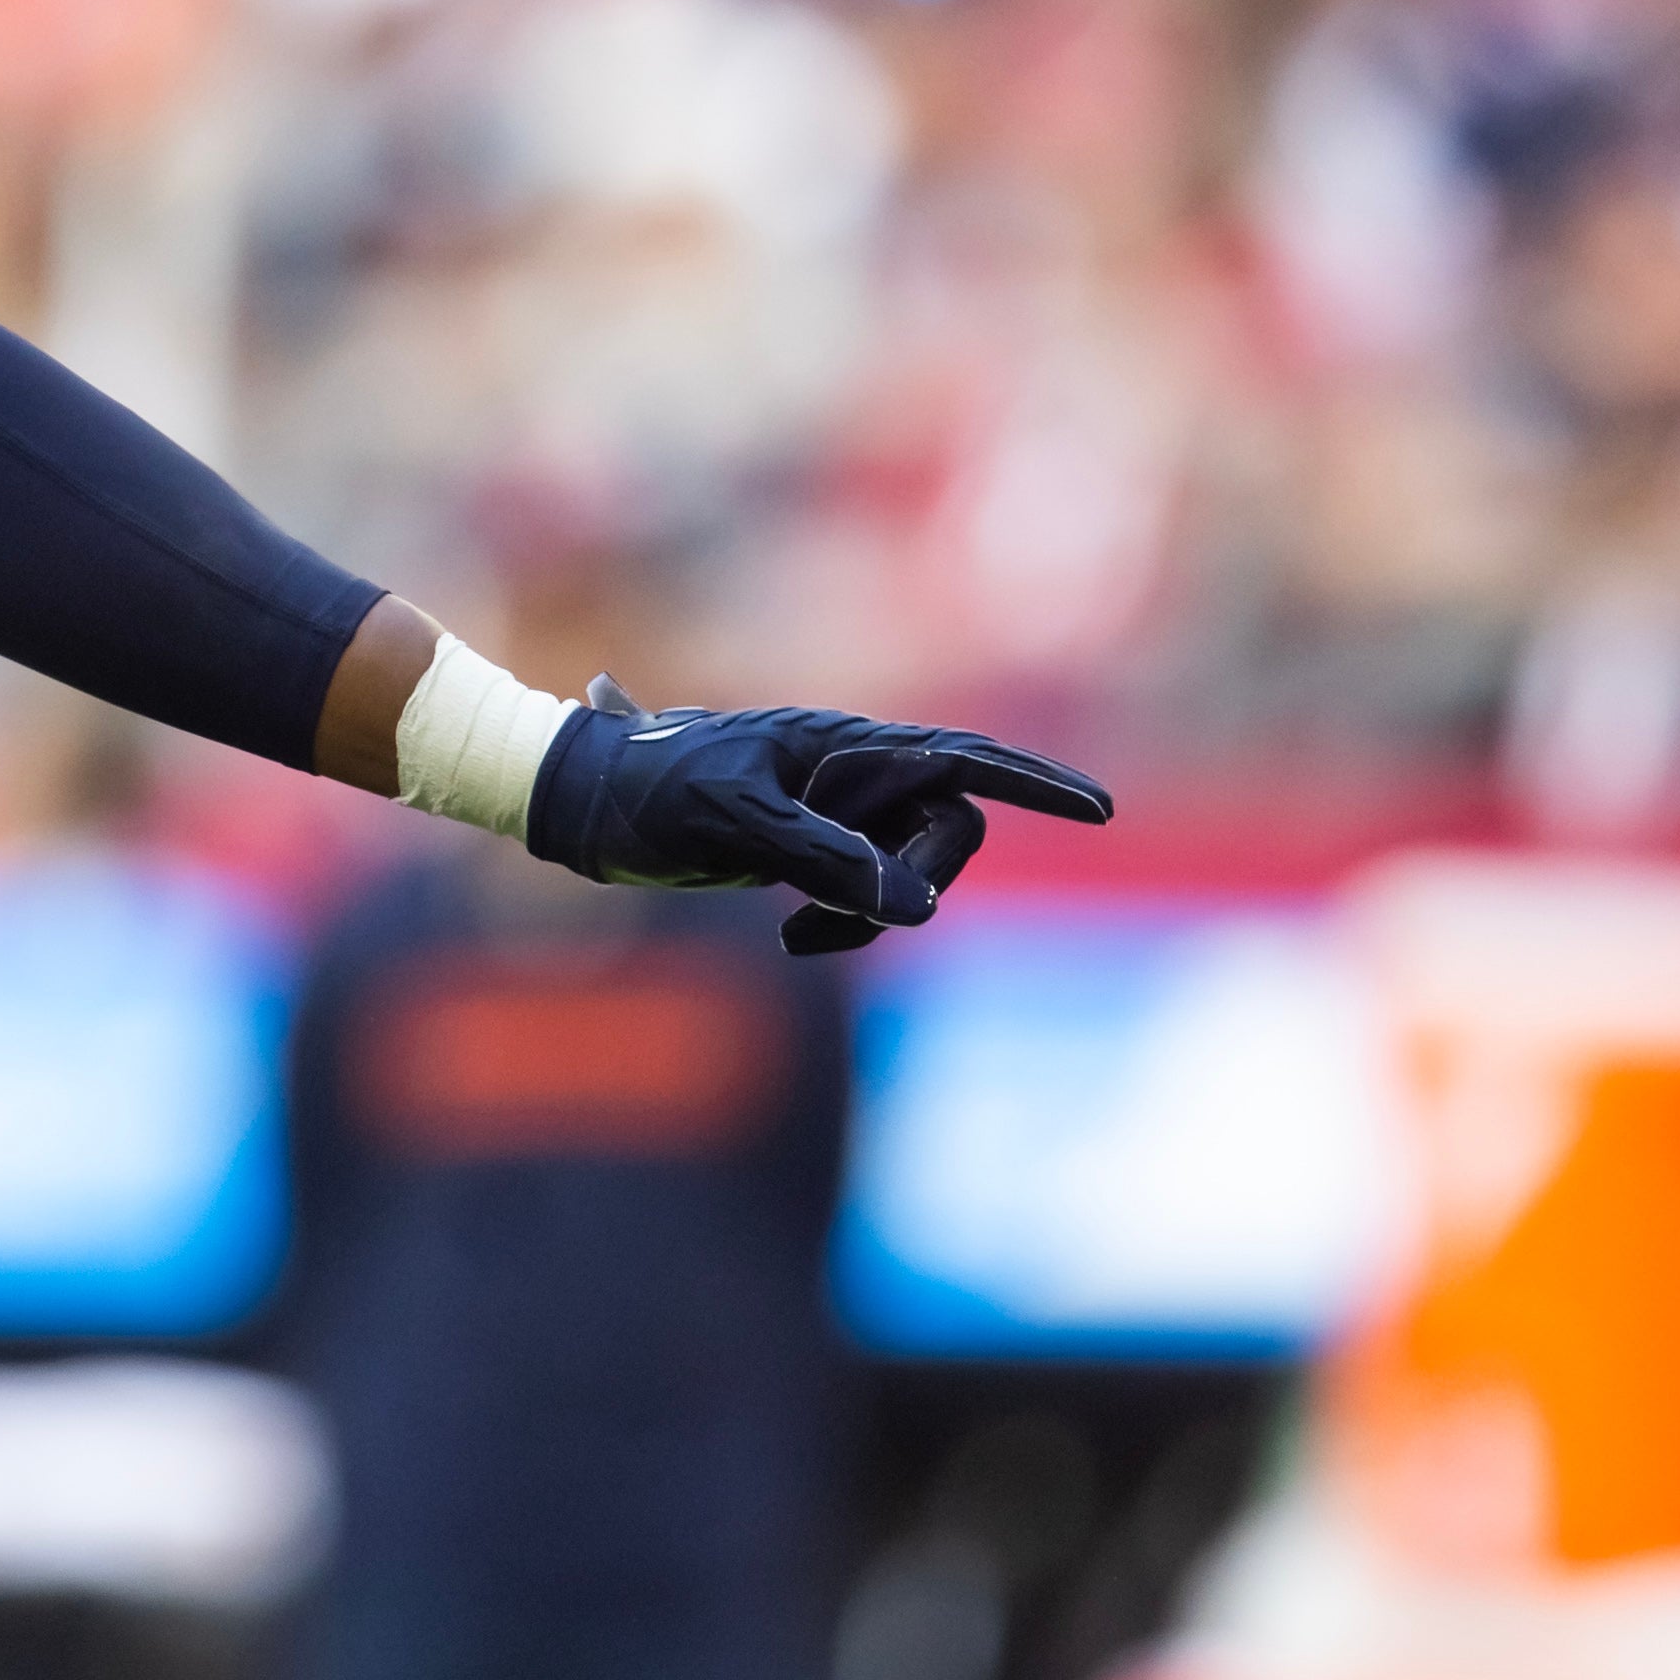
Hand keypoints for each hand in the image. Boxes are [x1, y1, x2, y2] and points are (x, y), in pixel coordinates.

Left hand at [529, 676, 1111, 955]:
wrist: (581, 799)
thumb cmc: (649, 790)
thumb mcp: (733, 823)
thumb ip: (825, 859)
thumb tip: (917, 911)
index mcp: (843, 745)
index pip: (961, 758)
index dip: (1033, 785)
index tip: (1097, 811)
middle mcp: (851, 772)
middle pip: (948, 832)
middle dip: (916, 882)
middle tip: (837, 916)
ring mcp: (834, 812)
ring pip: (910, 873)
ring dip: (870, 914)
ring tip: (791, 934)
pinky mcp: (812, 850)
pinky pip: (869, 896)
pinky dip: (845, 923)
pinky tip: (785, 935)